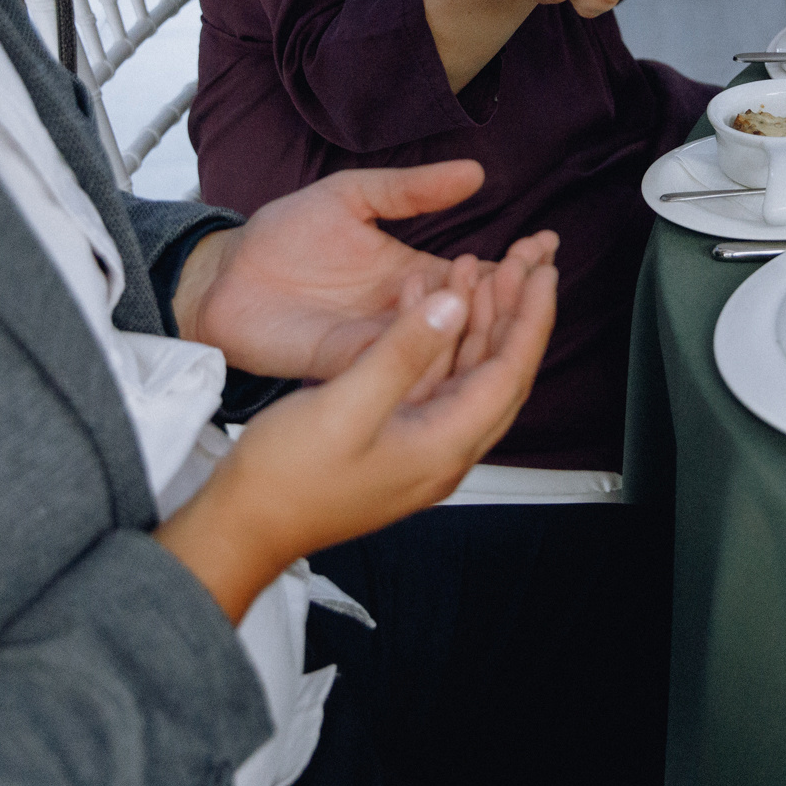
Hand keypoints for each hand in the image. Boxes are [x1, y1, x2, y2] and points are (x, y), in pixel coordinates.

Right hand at [156, 242, 558, 618]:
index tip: (543, 272)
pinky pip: (432, 378)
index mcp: (444, 446)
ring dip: (472, 319)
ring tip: (472, 266)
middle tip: (520, 260)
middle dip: (512, 311)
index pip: (509, 372)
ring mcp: (420, 444)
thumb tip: (452, 305)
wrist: (242, 525)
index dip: (530, 318)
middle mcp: (444, 448)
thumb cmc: (286, 478)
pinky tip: (424, 298)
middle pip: (497, 370)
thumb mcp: (345, 406)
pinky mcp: (395, 437)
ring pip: (465, 371)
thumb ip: (402, 353)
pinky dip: (434, 336)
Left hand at [177, 161, 540, 379]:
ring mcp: (383, 342)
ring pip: (444, 343)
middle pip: (473, 315)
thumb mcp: (354, 196)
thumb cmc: (283, 236)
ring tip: (505, 291)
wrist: (227, 275)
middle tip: (538, 270)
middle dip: (510, 293)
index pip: (479, 275)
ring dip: (477, 320)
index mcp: (415, 275)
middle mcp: (408, 314)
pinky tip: (453, 326)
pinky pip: (399, 361)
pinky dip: (427, 347)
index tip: (546, 245)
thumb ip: (411, 189)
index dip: (515, 263)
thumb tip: (474, 172)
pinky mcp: (352, 363)